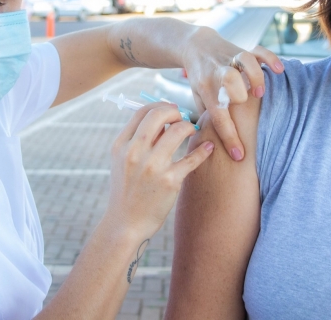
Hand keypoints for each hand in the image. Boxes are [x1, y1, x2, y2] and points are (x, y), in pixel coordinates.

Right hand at [104, 103, 213, 238]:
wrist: (125, 224)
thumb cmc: (127, 190)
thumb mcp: (123, 161)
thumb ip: (141, 140)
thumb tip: (165, 120)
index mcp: (122, 144)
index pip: (143, 111)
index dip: (160, 106)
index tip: (171, 111)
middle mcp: (135, 152)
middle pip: (159, 114)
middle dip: (176, 112)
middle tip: (183, 119)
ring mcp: (152, 166)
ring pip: (178, 130)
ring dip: (189, 128)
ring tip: (192, 133)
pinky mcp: (169, 181)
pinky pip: (192, 158)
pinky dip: (203, 151)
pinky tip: (208, 148)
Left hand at [182, 27, 283, 160]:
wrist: (196, 47)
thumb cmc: (201, 80)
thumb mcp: (198, 100)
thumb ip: (208, 117)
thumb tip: (215, 146)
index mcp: (205, 89)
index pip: (217, 115)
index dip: (229, 137)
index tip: (239, 155)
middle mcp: (217, 73)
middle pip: (229, 80)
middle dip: (239, 96)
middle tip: (245, 106)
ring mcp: (230, 60)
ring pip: (244, 61)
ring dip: (255, 77)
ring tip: (260, 92)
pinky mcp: (242, 50)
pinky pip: (258, 51)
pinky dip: (270, 59)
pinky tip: (279, 70)